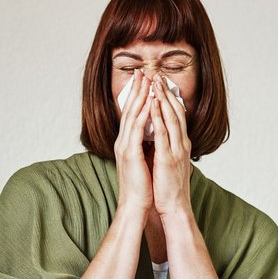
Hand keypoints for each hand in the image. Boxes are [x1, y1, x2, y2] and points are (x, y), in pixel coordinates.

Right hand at [113, 70, 153, 216]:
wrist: (135, 206)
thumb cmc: (141, 187)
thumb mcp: (144, 161)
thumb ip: (146, 147)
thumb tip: (154, 136)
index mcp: (127, 143)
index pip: (132, 115)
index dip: (137, 97)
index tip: (143, 81)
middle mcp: (123, 142)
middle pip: (129, 110)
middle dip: (136, 90)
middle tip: (142, 72)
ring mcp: (125, 147)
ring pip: (132, 116)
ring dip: (139, 97)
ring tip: (145, 80)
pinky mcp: (130, 154)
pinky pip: (136, 130)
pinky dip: (143, 115)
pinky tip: (148, 102)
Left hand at [149, 74, 191, 216]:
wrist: (173, 208)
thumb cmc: (168, 188)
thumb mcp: (168, 162)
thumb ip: (166, 148)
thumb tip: (159, 138)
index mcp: (181, 144)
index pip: (178, 116)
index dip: (170, 98)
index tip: (162, 83)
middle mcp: (182, 144)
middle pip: (176, 111)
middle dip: (167, 92)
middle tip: (158, 75)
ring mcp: (177, 150)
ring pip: (171, 118)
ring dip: (163, 98)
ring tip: (155, 82)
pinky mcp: (168, 157)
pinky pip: (163, 133)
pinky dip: (159, 116)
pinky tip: (153, 104)